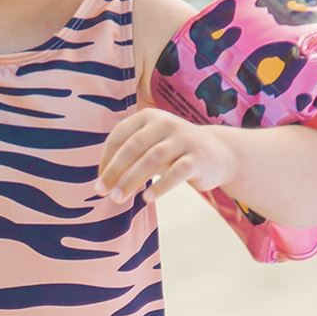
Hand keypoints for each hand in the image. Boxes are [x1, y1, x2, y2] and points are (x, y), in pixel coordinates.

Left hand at [96, 109, 237, 202]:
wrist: (217, 153)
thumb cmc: (173, 152)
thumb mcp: (149, 147)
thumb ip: (128, 158)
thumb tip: (101, 182)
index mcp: (148, 117)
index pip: (119, 135)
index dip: (106, 159)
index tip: (99, 182)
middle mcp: (165, 123)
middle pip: (134, 147)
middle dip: (115, 171)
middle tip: (103, 192)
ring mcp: (183, 139)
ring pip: (153, 159)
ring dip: (132, 180)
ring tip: (119, 199)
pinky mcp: (198, 157)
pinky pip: (177, 172)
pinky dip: (161, 186)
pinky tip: (147, 198)